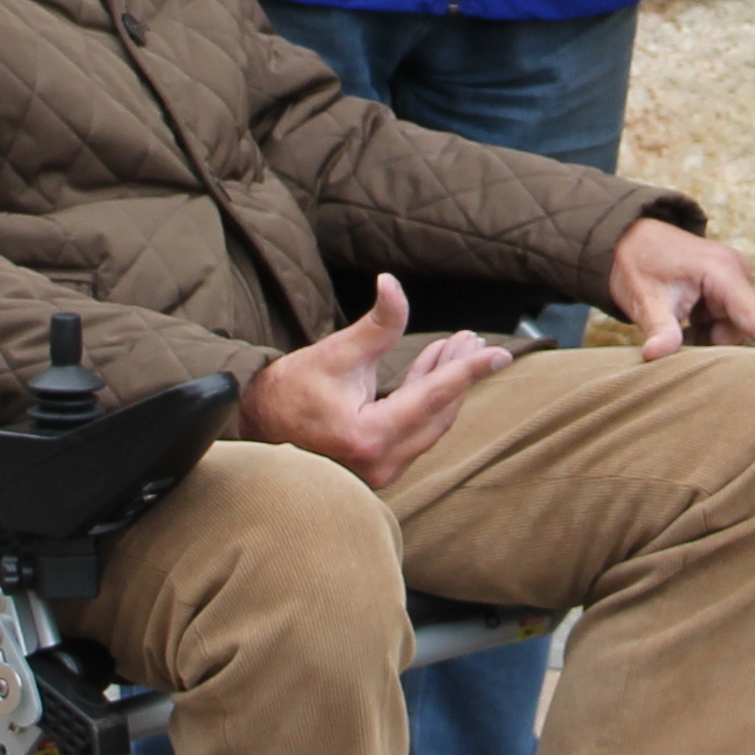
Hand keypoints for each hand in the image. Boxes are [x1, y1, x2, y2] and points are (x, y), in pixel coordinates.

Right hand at [233, 274, 509, 491]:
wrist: (255, 425)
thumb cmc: (290, 390)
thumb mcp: (337, 351)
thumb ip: (377, 323)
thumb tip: (392, 283)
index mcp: (369, 436)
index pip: (433, 398)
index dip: (469, 371)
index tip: (500, 353)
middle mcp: (379, 462)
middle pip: (437, 413)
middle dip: (459, 374)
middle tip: (473, 340)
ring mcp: (379, 471)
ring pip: (429, 424)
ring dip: (444, 386)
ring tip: (458, 348)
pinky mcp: (378, 468)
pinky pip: (415, 431)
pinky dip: (426, 401)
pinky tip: (432, 371)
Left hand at [602, 216, 754, 363]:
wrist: (625, 239)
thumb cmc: (636, 263)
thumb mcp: (643, 297)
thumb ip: (658, 328)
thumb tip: (656, 356)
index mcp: (723, 272)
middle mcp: (737, 274)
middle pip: (742, 331)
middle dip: (713, 342)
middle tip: (682, 332)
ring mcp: (733, 282)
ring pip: (731, 332)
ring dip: (704, 339)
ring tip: (673, 323)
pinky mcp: (727, 290)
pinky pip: (724, 325)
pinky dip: (703, 332)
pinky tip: (683, 320)